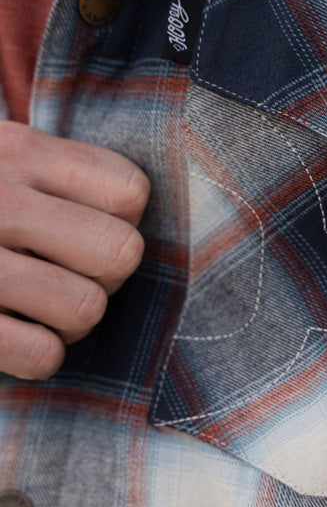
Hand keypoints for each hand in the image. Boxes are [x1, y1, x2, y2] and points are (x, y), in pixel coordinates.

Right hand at [0, 121, 149, 379]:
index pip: (129, 194)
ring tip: (38, 307)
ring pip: (85, 309)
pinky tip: (11, 335)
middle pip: (120, 254)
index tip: (85, 226)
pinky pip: (41, 355)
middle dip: (104, 276)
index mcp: (15, 151)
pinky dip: (36, 355)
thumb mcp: (0, 158)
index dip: (119, 220)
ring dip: (72, 321)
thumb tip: (134, 219)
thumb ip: (60, 173)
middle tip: (67, 273)